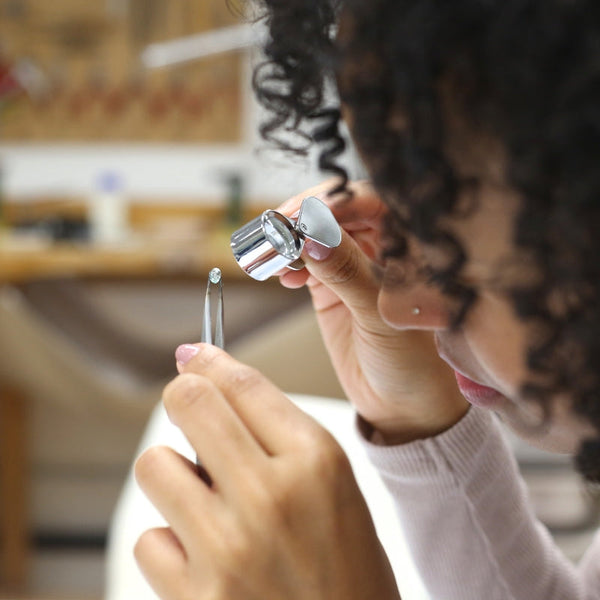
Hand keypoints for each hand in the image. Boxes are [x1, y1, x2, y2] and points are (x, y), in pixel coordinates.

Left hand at [134, 345, 399, 599]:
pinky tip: (202, 554)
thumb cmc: (347, 566)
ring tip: (203, 497)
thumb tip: (206, 374)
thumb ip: (275, 429)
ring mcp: (230, 549)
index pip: (242, 383)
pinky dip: (170, 541)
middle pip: (190, 402)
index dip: (209, 360)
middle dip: (184, 396)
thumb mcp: (334, 482)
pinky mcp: (197, 598)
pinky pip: (149, 539)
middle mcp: (272, 497)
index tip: (194, 357)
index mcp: (316, 461)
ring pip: (154, 464)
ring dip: (173, 474)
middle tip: (192, 410)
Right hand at [278, 180, 467, 442]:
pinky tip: (281, 275)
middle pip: (336, 211)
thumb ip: (348, 273)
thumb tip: (314, 235)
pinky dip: (287, 262)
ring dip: (288, 240)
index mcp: (410, 245)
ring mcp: (354, 265)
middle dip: (302, 218)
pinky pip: (303, 261)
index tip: (303, 216)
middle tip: (276, 231)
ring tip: (271, 257)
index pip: (369, 201)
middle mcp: (383, 247)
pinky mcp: (331, 285)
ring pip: (315, 234)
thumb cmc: (415, 364)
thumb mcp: (382, 317)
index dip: (334, 202)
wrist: (403, 405)